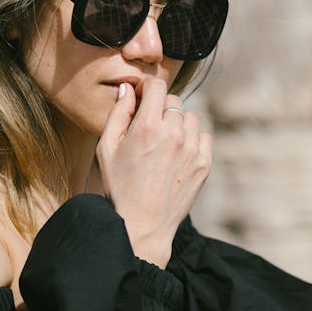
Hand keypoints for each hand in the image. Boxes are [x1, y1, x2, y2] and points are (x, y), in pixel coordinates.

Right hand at [96, 77, 211, 267]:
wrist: (142, 225)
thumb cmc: (119, 187)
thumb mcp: (106, 148)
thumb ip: (117, 113)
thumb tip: (129, 89)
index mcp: (148, 126)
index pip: (157, 85)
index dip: (148, 88)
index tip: (142, 98)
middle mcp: (174, 134)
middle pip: (174, 100)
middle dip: (160, 107)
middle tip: (149, 125)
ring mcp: (193, 149)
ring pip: (190, 117)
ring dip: (177, 122)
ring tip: (163, 142)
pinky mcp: (204, 164)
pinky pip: (203, 136)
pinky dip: (192, 139)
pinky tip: (177, 153)